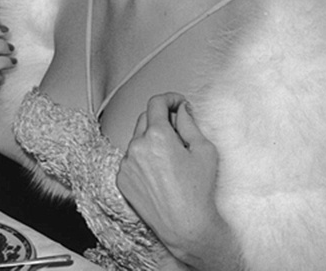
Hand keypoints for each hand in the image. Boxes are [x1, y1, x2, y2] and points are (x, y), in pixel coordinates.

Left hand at [117, 94, 239, 269]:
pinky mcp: (122, 179)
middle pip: (146, 118)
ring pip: (138, 138)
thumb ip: (190, 123)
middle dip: (161, 119)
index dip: (170, 99)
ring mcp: (127, 164)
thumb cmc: (198, 192)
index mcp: (158, 135)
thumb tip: (182, 110)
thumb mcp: (204, 149)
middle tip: (178, 132)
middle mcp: (138, 147)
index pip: (157, 102)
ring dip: (151, 139)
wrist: (186, 227)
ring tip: (170, 158)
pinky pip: (131, 158)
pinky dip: (142, 158)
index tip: (177, 103)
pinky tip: (158, 172)